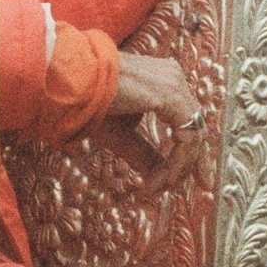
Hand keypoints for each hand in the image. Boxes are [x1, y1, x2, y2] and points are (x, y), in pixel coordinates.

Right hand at [99, 52, 203, 189]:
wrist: (71, 82)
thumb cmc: (88, 101)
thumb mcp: (121, 134)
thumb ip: (144, 153)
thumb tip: (160, 178)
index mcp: (162, 80)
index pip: (186, 119)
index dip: (187, 153)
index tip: (175, 180)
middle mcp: (173, 77)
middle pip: (196, 127)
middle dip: (189, 164)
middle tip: (181, 188)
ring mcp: (174, 84)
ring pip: (193, 136)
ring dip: (177, 169)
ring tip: (157, 188)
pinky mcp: (171, 95)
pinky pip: (187, 138)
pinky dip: (177, 163)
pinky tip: (160, 180)